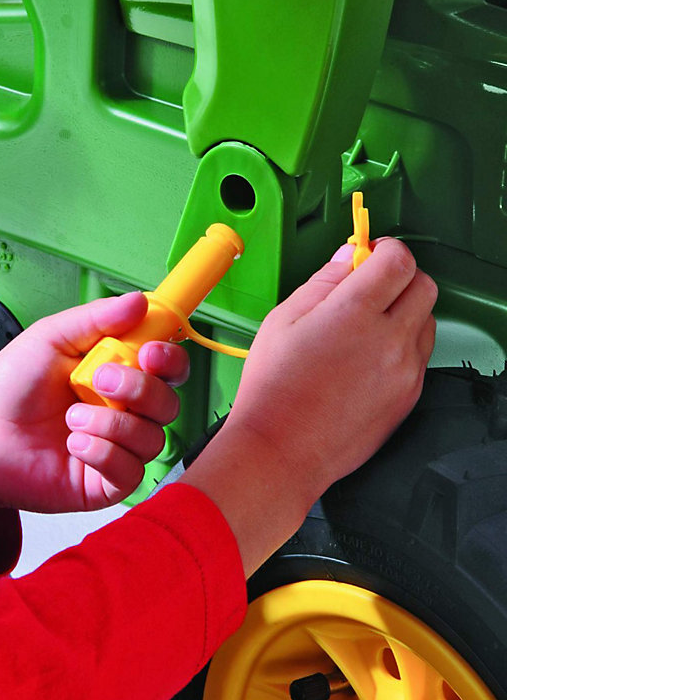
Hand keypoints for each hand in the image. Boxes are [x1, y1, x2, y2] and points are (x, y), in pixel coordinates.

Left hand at [0, 291, 189, 525]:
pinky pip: (131, 472)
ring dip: (114, 423)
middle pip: (168, 403)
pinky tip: (75, 444)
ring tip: (72, 417)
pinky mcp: (105, 483)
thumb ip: (96, 319)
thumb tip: (140, 301)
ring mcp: (117, 448)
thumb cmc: (9, 388)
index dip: (170, 359)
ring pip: (153, 439)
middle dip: (141, 389)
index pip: (168, 367)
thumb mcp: (50, 339)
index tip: (151, 352)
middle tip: (100, 380)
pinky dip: (105, 454)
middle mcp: (124, 411)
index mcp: (117, 373)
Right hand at [184, 239, 436, 574]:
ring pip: (427, 320)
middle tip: (369, 286)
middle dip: (399, 277)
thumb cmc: (273, 390)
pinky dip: (402, 346)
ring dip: (404, 312)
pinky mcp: (409, 397)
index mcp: (355, 312)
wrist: (281, 450)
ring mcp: (405, 371)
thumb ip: (323, 282)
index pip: (399, 259)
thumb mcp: (283, 320)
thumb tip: (349, 256)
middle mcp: (389, 340)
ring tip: (366, 327)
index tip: (369, 254)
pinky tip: (367, 358)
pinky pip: (419, 356)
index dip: (384, 249)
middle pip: (423, 285)